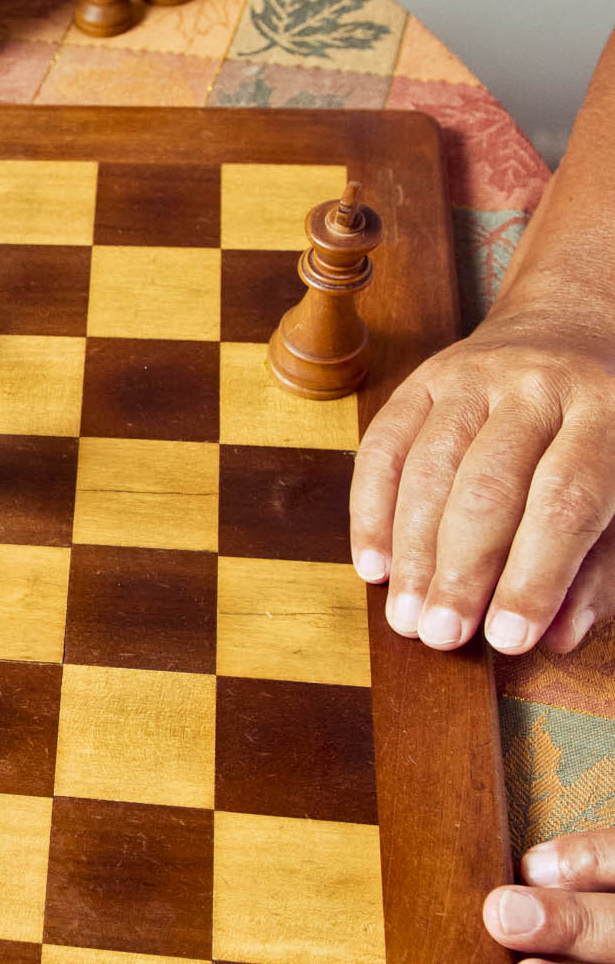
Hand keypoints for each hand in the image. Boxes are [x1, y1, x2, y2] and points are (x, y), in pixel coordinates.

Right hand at [349, 310, 614, 655]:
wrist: (574, 325)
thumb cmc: (607, 431)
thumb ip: (599, 565)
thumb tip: (559, 634)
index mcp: (610, 410)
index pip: (564, 501)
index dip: (533, 577)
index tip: (508, 639)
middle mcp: (539, 383)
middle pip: (487, 487)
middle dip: (460, 571)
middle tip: (441, 637)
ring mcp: (474, 374)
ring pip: (429, 469)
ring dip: (412, 552)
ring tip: (406, 616)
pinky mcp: (423, 378)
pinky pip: (384, 447)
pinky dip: (372, 512)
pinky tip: (375, 567)